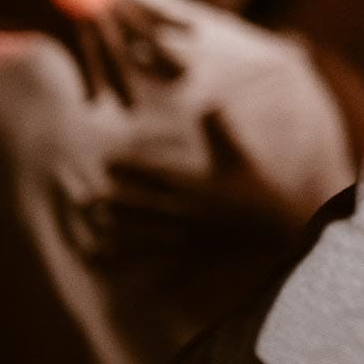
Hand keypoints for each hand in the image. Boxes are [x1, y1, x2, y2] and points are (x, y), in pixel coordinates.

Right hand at [0, 0, 188, 105]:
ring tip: (133, 110)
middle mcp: (109, 7)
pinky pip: (83, 60)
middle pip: (141, 39)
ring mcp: (91, 19)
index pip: (149, 10)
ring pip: (113, 58)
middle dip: (163, 58)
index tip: (197, 31)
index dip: (172, 21)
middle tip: (187, 76)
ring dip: (122, 85)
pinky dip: (89, 80)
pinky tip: (95, 102)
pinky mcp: (69, 29)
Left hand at [98, 111, 309, 254]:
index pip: (155, 173)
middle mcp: (186, 210)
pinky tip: (111, 262)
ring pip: (141, 233)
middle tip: (87, 197)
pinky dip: (133, 261)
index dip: (129, 166)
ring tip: (93, 223)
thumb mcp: (240, 157)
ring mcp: (185, 235)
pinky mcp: (189, 253)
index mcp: (196, 184)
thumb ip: (221, 130)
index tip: (107, 160)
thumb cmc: (257, 188)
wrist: (276, 228)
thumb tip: (209, 101)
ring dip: (115, 229)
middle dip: (113, 200)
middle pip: (140, 205)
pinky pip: (155, 258)